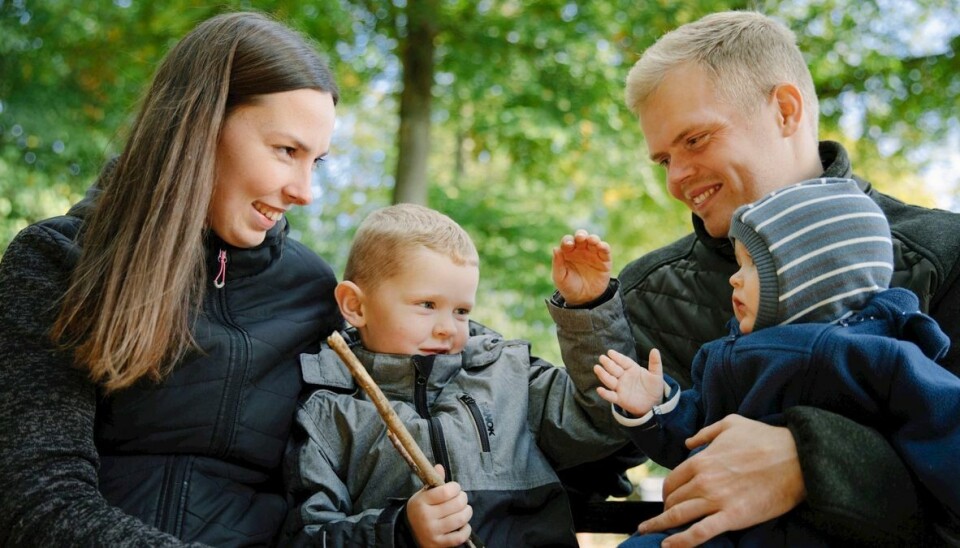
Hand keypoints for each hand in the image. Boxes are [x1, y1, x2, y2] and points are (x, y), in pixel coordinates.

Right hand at [406, 465, 473, 547]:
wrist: (408, 532)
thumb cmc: (420, 509)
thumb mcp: (423, 494)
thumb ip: (433, 481)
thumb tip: (439, 467)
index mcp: (422, 502)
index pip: (445, 491)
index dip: (455, 487)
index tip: (455, 488)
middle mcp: (426, 517)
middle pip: (456, 504)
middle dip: (463, 499)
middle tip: (462, 498)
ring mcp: (433, 532)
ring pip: (460, 519)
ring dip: (467, 512)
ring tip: (465, 510)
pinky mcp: (439, 544)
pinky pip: (460, 537)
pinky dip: (466, 529)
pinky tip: (463, 525)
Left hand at [552, 229, 611, 305]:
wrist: (584, 300)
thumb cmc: (569, 287)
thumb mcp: (560, 277)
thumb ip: (557, 263)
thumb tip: (555, 248)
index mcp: (568, 252)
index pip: (567, 241)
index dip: (568, 241)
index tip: (568, 245)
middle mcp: (580, 250)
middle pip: (581, 237)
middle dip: (581, 235)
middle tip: (581, 238)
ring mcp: (593, 254)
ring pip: (594, 240)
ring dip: (593, 238)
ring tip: (592, 241)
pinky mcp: (604, 260)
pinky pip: (605, 250)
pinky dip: (604, 246)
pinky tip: (601, 246)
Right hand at [595, 348, 663, 415]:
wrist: (653, 404)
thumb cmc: (654, 387)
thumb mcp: (656, 374)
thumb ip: (655, 363)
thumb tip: (655, 350)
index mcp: (632, 369)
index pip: (624, 361)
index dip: (617, 357)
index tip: (610, 352)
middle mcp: (624, 377)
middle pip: (614, 369)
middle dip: (608, 364)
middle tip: (602, 358)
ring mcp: (621, 388)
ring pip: (610, 380)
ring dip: (603, 375)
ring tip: (597, 368)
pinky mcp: (620, 399)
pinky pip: (611, 396)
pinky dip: (605, 394)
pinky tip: (599, 389)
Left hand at [637, 415, 805, 547]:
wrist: (797, 459)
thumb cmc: (765, 439)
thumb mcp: (731, 424)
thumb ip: (706, 433)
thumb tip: (689, 443)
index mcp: (701, 460)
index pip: (672, 480)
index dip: (666, 491)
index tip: (666, 498)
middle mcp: (704, 480)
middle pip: (673, 499)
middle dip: (665, 509)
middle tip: (661, 518)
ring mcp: (717, 500)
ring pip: (680, 516)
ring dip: (661, 525)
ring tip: (649, 532)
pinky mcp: (733, 517)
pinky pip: (700, 533)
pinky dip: (681, 541)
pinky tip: (668, 546)